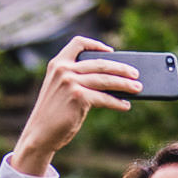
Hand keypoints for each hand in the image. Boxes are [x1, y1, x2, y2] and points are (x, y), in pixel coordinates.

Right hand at [9, 37, 139, 174]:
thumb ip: (77, 78)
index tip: (111, 51)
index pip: (78, 43)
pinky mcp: (78, 97)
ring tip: (138, 88)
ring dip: (125, 84)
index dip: (96, 45)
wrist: (40, 134)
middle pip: (100, 63)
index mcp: (58, 64)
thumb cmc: (53, 114)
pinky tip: (125, 105)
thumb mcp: (60, 90)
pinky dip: (117, 102)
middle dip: (121, 68)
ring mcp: (70, 82)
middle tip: (136, 74)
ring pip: (105, 80)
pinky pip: (104, 98)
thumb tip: (112, 78)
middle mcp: (63, 70)